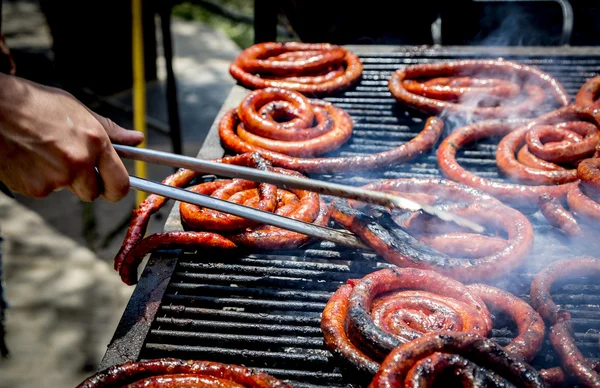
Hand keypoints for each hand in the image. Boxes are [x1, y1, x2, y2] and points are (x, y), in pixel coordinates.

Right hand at [0, 74, 143, 201]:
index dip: (118, 189)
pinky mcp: (34, 188)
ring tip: (46, 153)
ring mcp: (56, 178)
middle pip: (94, 193)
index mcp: (95, 142)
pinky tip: (30, 158)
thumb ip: (110, 130)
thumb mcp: (78, 110)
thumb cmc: (34, 104)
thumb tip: (137, 139)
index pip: (120, 183)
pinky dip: (39, 179)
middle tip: (73, 165)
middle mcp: (79, 163)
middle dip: (87, 184)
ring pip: (67, 190)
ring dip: (62, 179)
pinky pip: (45, 191)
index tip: (115, 187)